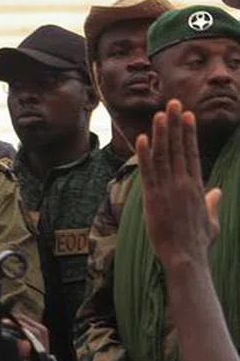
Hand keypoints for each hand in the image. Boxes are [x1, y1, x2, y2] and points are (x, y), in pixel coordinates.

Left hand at [138, 99, 220, 269]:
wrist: (186, 257)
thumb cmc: (199, 242)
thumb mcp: (211, 221)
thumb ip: (213, 204)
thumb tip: (217, 192)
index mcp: (197, 187)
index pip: (192, 153)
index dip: (189, 133)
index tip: (188, 116)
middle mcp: (183, 183)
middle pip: (178, 148)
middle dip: (176, 124)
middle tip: (174, 103)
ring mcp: (168, 189)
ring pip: (163, 155)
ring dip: (161, 133)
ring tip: (160, 113)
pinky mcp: (153, 198)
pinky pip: (148, 172)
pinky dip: (144, 154)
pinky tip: (142, 139)